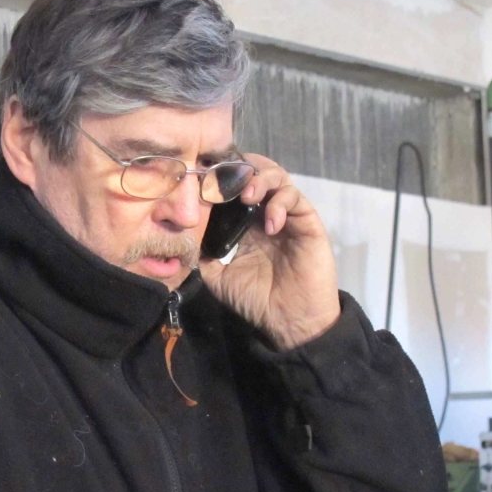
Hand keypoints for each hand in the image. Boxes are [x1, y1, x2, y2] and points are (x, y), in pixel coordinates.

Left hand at [199, 154, 340, 349]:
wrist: (288, 321)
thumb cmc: (256, 300)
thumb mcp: (219, 278)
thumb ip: (203, 256)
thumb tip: (183, 239)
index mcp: (244, 225)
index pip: (233, 188)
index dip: (219, 179)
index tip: (201, 180)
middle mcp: (265, 214)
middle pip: (255, 173)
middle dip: (239, 170)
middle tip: (224, 181)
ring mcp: (287, 216)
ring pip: (278, 177)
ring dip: (260, 179)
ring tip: (247, 195)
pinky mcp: (307, 222)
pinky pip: (295, 199)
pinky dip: (279, 204)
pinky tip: (269, 225)